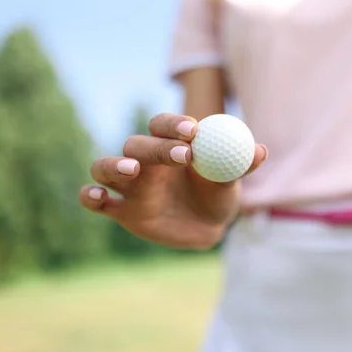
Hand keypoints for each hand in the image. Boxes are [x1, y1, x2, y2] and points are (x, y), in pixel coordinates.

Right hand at [79, 113, 266, 248]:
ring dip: (113, 165)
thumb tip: (260, 151)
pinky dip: (90, 195)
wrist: (208, 226)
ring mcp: (130, 185)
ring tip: (132, 170)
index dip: (175, 125)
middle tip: (182, 155)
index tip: (193, 130)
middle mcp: (145, 161)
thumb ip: (241, 164)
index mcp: (170, 145)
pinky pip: (95, 200)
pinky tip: (98, 196)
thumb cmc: (218, 193)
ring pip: (105, 166)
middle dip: (157, 148)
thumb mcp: (232, 179)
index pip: (163, 126)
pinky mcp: (121, 210)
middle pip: (137, 145)